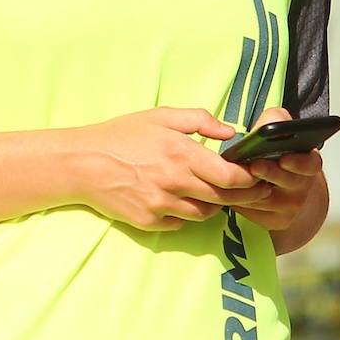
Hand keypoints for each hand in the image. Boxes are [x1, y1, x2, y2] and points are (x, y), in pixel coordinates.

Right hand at [77, 107, 270, 230]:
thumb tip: (230, 132)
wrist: (81, 162)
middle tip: (250, 190)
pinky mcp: (150, 222)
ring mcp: (162, 206)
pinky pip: (180, 223)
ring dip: (212, 204)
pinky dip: (183, 213)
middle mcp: (175, 182)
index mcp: (181, 153)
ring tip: (207, 192)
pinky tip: (176, 199)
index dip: (250, 179)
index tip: (258, 176)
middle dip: (242, 196)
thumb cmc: (119, 135)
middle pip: (224, 199)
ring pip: (205, 214)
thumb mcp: (158, 116)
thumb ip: (198, 119)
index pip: (232, 176)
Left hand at [233, 107, 325, 234]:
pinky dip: (238, 199)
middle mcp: (302, 187)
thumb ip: (275, 120)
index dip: (300, 163)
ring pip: (265, 197)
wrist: (281, 185)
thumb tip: (264, 127)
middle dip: (270, 174)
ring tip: (232, 173)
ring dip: (247, 185)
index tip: (285, 159)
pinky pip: (252, 211)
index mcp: (308, 162)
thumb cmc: (276, 150)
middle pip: (287, 182)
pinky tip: (226, 188)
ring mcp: (289, 207)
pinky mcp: (274, 221)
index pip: (311, 164)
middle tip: (255, 166)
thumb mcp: (279, 128)